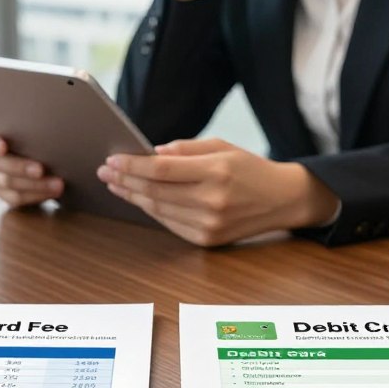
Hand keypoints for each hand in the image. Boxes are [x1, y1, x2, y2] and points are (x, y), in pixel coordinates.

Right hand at [0, 130, 62, 208]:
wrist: (47, 167)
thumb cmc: (41, 144)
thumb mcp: (37, 138)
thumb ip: (35, 135)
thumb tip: (52, 133)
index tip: (2, 146)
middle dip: (21, 167)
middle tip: (40, 170)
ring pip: (9, 183)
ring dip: (35, 185)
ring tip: (57, 184)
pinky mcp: (4, 194)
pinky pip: (16, 198)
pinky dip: (36, 196)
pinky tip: (52, 193)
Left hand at [96, 138, 338, 246]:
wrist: (283, 200)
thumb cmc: (251, 169)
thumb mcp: (222, 147)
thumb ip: (185, 149)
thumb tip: (152, 153)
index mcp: (216, 172)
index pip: (162, 170)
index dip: (133, 165)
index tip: (112, 159)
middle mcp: (212, 201)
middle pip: (155, 191)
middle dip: (125, 181)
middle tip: (105, 171)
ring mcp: (210, 224)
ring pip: (159, 210)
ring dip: (133, 197)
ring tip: (116, 185)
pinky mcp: (208, 240)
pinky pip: (170, 224)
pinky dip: (152, 211)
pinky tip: (139, 199)